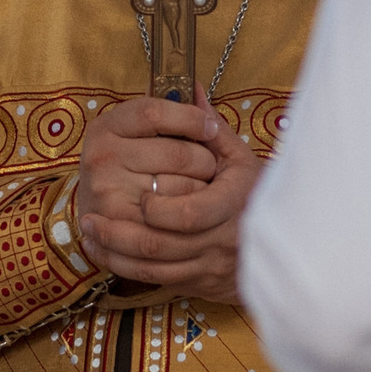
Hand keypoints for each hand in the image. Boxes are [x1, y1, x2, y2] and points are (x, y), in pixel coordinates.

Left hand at [76, 96, 260, 300]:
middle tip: (91, 216)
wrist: (280, 245)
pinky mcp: (198, 281)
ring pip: (153, 266)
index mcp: (235, 203)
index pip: (190, 213)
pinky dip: (124, 267)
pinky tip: (103, 251)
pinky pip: (155, 279)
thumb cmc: (253, 193)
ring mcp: (209, 265)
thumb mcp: (239, 158)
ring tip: (90, 232)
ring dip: (116, 251)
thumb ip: (211, 128)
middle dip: (119, 232)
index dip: (159, 209)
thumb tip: (189, 89)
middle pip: (161, 243)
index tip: (139, 197)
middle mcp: (222, 240)